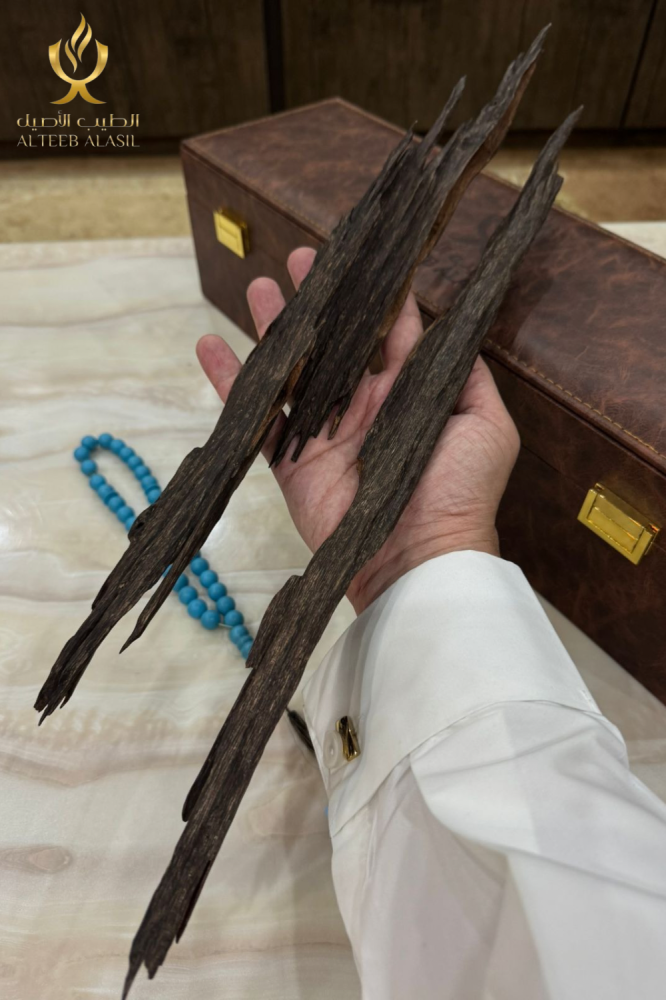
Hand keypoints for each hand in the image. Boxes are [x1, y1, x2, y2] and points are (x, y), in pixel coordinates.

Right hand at [197, 248, 519, 614]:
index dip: (374, 295)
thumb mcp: (487, 426)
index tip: (359, 258)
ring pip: (294, 370)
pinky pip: (257, 418)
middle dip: (318, 301)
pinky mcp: (293, 462)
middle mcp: (364, 406)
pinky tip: (210, 348)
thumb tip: (455, 335)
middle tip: (298, 259)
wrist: (421, 556)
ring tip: (258, 288)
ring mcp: (326, 433)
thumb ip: (468, 377)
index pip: (388, 332)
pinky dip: (231, 384)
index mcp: (408, 394)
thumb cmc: (462, 492)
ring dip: (275, 329)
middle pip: (335, 342)